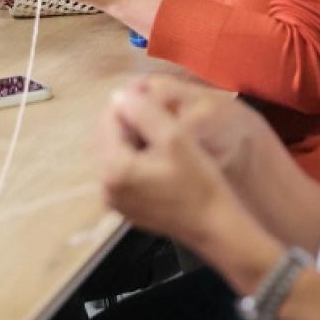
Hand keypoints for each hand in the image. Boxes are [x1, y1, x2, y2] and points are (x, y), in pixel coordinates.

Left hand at [96, 80, 245, 244]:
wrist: (215, 228)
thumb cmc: (198, 183)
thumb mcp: (174, 138)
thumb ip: (144, 112)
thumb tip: (120, 95)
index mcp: (112, 169)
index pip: (108, 120)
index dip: (127, 101)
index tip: (147, 92)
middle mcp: (105, 187)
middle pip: (107, 137)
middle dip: (127, 119)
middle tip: (154, 107)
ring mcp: (114, 200)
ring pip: (114, 152)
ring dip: (131, 136)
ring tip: (159, 127)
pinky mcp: (125, 206)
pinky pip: (121, 170)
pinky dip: (134, 155)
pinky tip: (157, 151)